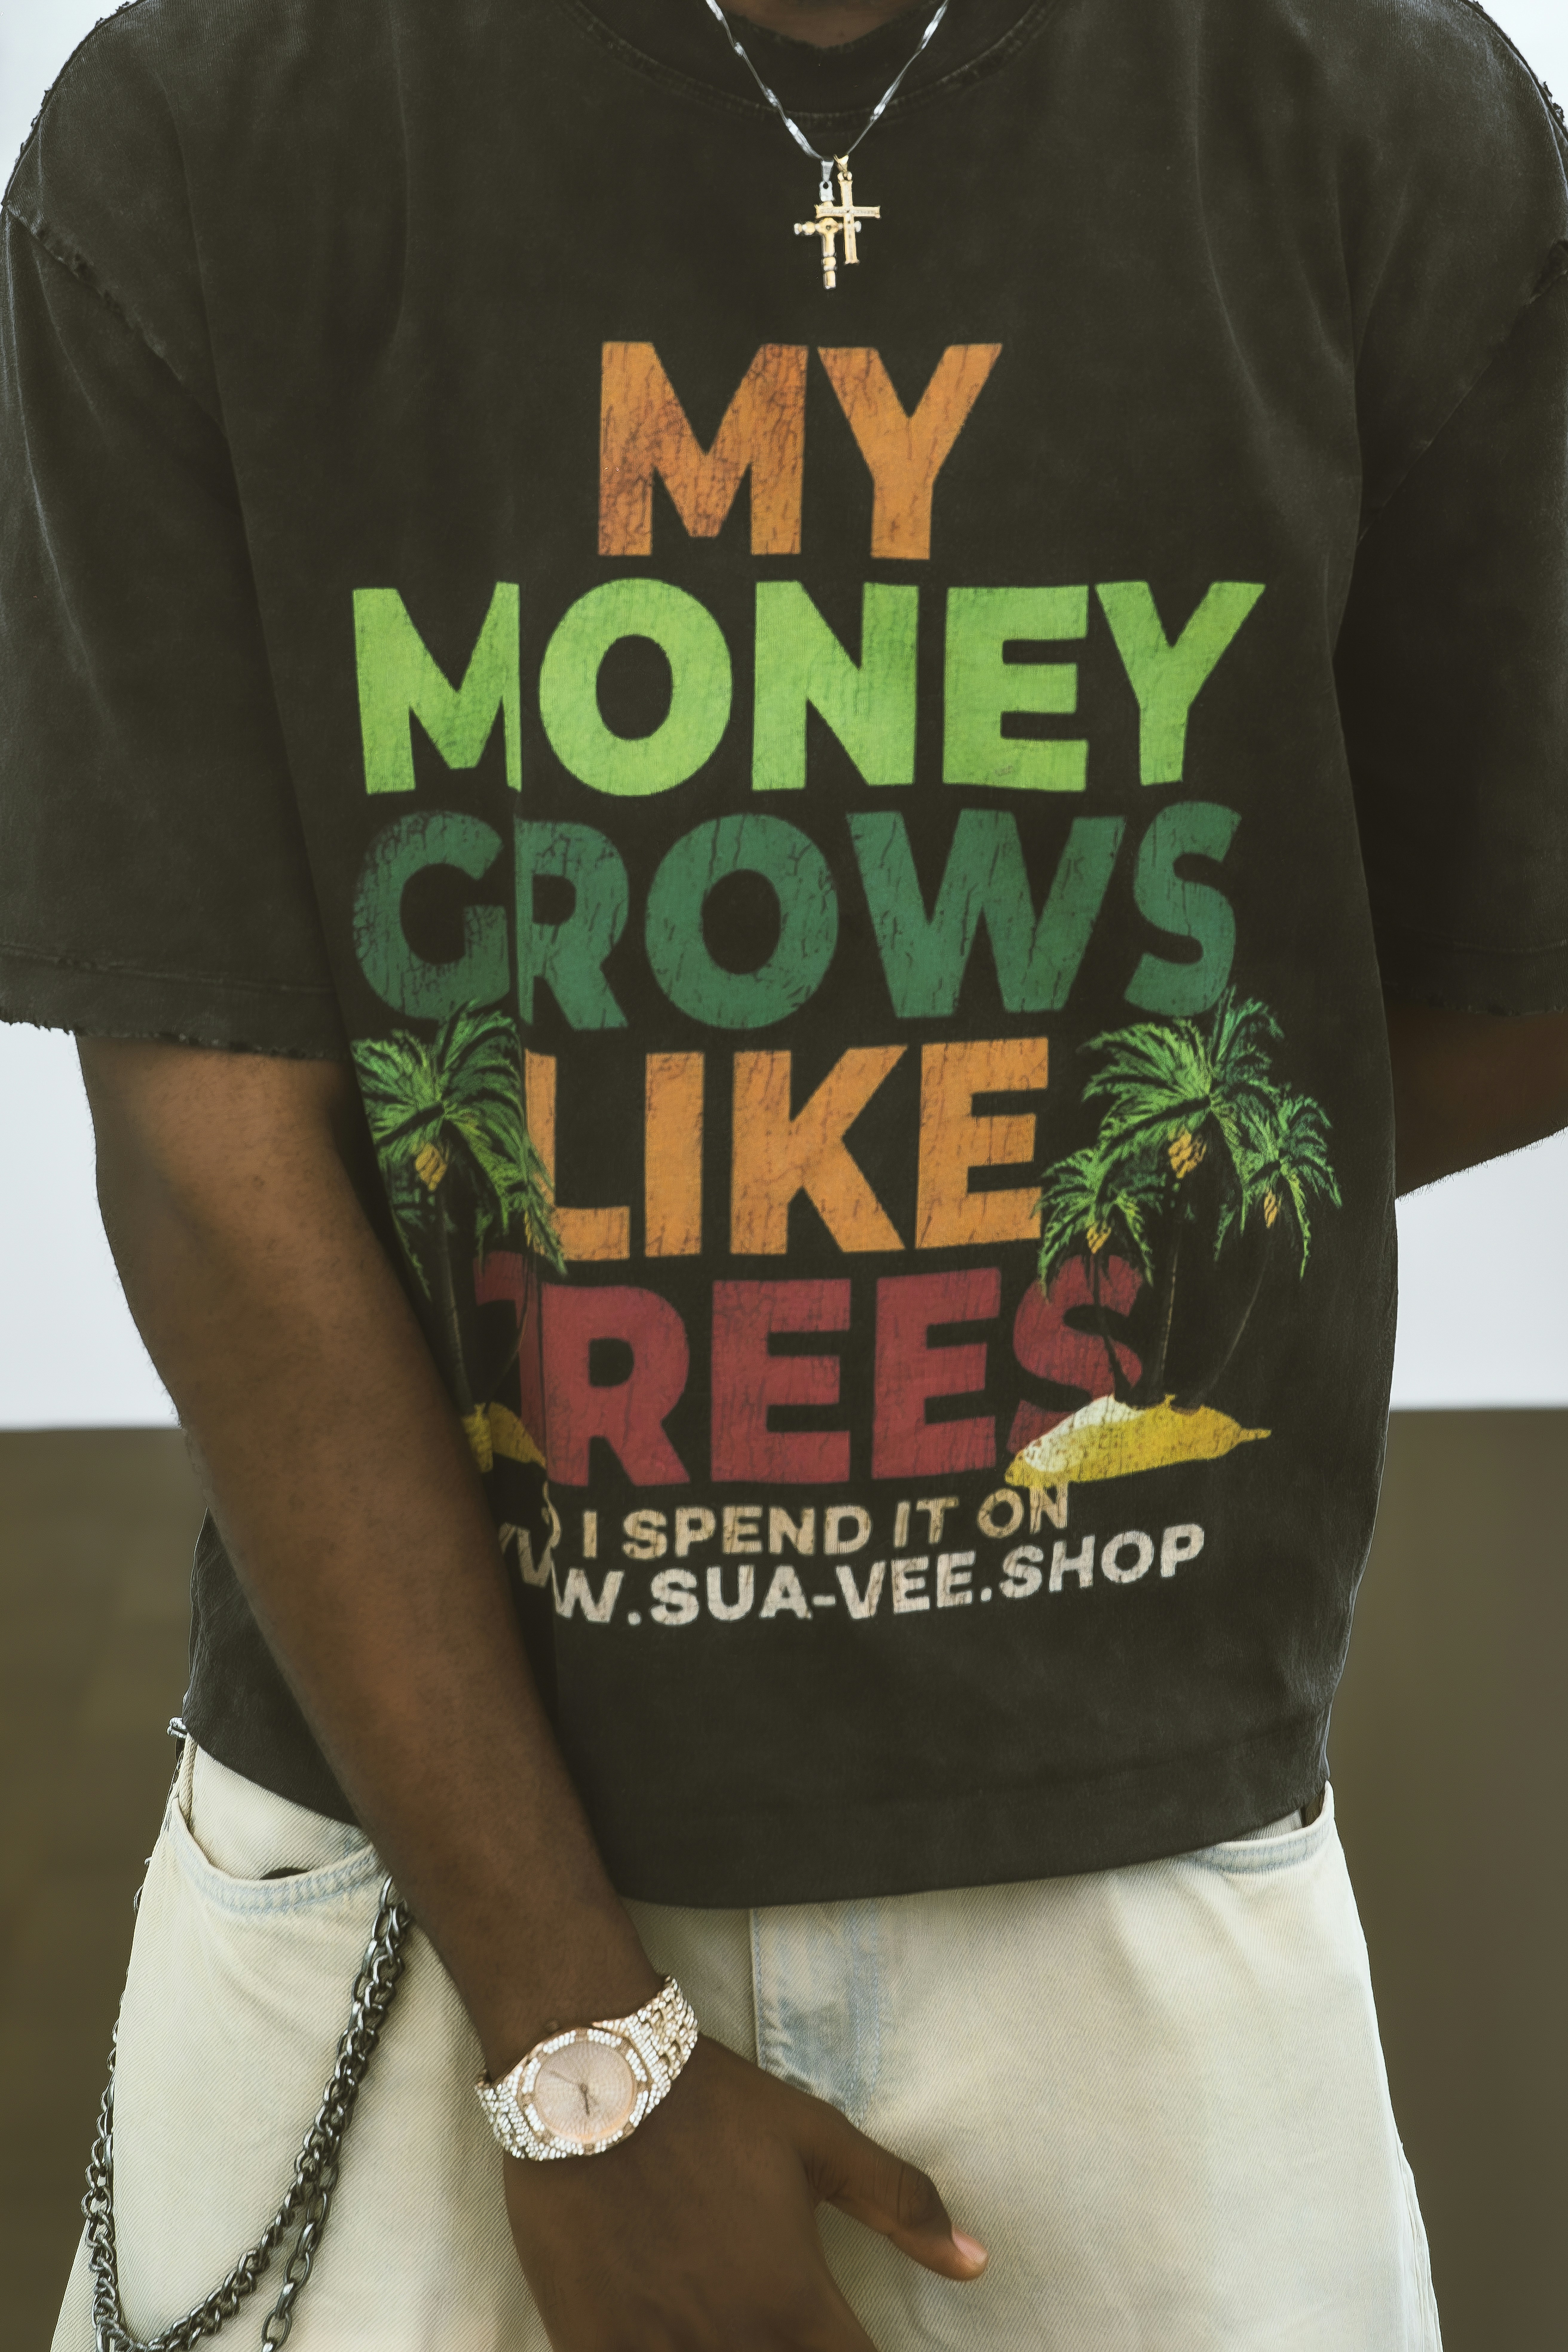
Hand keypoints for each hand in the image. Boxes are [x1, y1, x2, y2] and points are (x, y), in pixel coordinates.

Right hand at [503, 2035, 987, 2348]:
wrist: (592, 2080)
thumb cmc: (713, 2108)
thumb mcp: (818, 2141)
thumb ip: (901, 2205)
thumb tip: (978, 2262)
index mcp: (796, 2307)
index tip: (847, 2342)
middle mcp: (734, 2346)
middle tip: (785, 2325)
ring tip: (743, 2334)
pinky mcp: (591, 2348)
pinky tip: (673, 2339)